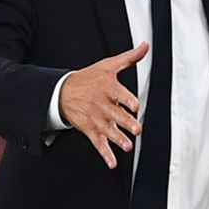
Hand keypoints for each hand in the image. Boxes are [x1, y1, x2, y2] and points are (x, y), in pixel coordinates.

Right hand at [59, 42, 148, 168]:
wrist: (63, 92)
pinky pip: (98, 144)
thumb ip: (129, 57)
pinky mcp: (90, 130)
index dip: (127, 100)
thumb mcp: (108, 65)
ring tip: (127, 146)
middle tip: (137, 129)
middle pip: (116, 115)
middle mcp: (102, 105)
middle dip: (126, 123)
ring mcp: (96, 119)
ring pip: (108, 131)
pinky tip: (112, 163)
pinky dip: (105, 154)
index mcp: (108, 88)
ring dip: (118, 140)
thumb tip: (146, 45)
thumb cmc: (90, 78)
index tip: (135, 105)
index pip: (119, 94)